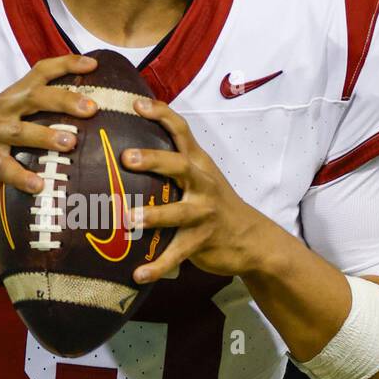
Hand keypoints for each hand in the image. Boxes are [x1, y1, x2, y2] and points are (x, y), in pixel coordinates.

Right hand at [0, 54, 97, 203]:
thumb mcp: (9, 118)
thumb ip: (36, 114)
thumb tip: (83, 118)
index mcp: (12, 96)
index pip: (40, 71)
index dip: (66, 64)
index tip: (93, 63)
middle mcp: (2, 109)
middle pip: (35, 97)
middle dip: (64, 100)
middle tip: (91, 108)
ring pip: (20, 131)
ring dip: (46, 136)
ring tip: (70, 143)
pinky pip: (2, 167)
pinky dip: (21, 176)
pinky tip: (38, 185)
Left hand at [123, 98, 265, 282]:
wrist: (252, 238)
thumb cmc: (215, 203)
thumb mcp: (201, 176)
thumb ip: (174, 162)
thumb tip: (127, 147)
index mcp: (199, 164)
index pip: (181, 131)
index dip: (161, 115)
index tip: (137, 104)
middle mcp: (203, 184)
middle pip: (179, 166)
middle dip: (153, 160)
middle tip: (126, 158)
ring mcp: (204, 213)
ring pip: (178, 213)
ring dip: (153, 216)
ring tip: (128, 219)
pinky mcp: (203, 241)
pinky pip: (177, 255)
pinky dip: (157, 266)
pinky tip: (137, 274)